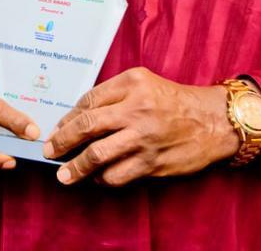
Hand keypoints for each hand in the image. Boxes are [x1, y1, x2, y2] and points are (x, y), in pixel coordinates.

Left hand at [44, 67, 238, 185]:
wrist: (211, 121)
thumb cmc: (172, 99)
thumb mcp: (142, 81)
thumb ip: (112, 93)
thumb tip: (79, 115)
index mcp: (131, 84)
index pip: (88, 101)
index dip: (67, 118)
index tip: (56, 129)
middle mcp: (136, 110)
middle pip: (87, 126)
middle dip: (63, 141)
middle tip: (49, 150)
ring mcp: (144, 139)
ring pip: (99, 155)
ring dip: (77, 167)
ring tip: (64, 175)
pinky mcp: (153, 163)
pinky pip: (119, 175)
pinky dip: (103, 179)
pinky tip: (97, 179)